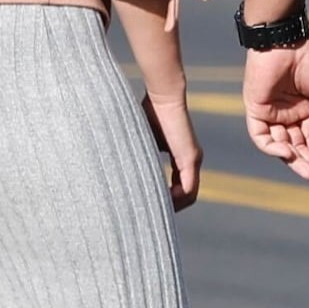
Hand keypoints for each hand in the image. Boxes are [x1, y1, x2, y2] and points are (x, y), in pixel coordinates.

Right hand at [143, 71, 201, 209]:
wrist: (163, 95)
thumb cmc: (150, 111)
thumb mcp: (141, 139)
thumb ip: (137, 153)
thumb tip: (115, 167)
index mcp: (180, 156)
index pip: (176, 186)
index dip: (163, 197)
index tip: (147, 203)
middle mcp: (190, 161)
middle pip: (184, 196)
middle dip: (167, 206)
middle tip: (147, 213)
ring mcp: (193, 161)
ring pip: (188, 196)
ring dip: (171, 206)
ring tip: (151, 210)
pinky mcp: (191, 158)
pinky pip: (187, 190)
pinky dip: (175, 200)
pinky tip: (159, 201)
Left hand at [246, 37, 308, 181]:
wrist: (287, 39)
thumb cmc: (306, 56)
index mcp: (302, 109)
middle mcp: (286, 114)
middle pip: (298, 146)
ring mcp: (270, 113)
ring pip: (281, 145)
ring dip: (296, 160)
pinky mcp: (255, 109)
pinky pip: (261, 136)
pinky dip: (273, 148)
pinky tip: (289, 154)